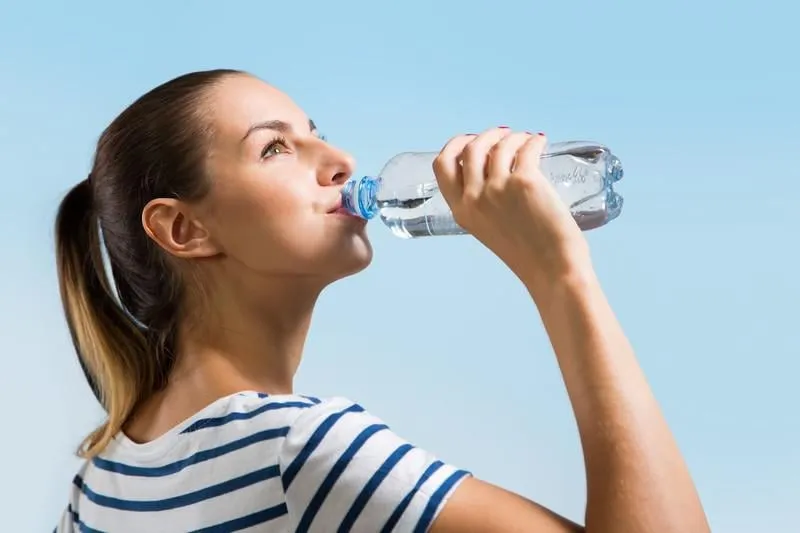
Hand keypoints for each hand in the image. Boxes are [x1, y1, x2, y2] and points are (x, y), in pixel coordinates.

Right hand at [433, 127, 591, 289]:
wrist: (552, 269)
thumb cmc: (527, 254)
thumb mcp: (488, 229)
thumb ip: (482, 204)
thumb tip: (494, 167)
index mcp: (461, 211)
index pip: (443, 166)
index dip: (455, 145)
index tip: (470, 139)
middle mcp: (474, 198)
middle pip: (470, 148)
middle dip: (487, 135)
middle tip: (504, 135)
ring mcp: (498, 189)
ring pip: (499, 145)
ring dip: (514, 137)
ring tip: (526, 140)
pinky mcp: (525, 182)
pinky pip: (526, 149)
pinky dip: (533, 141)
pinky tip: (540, 142)